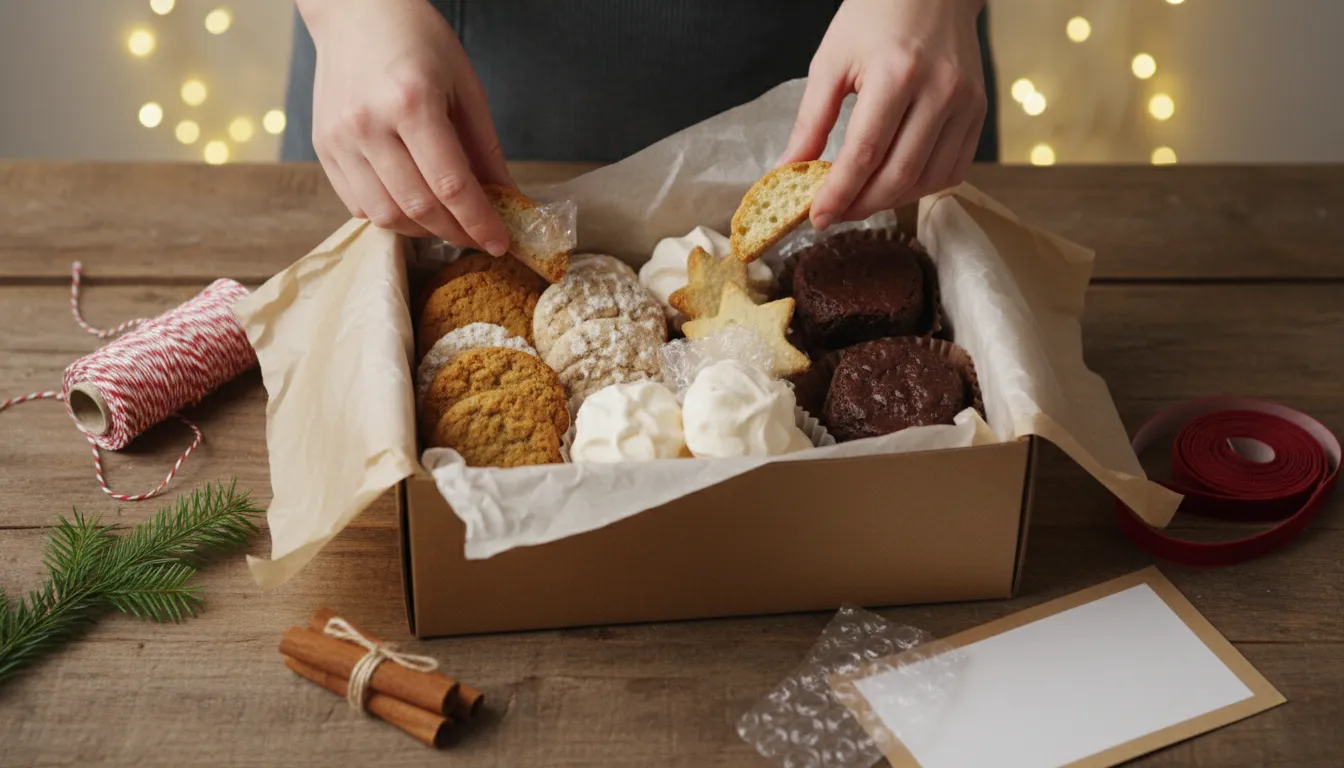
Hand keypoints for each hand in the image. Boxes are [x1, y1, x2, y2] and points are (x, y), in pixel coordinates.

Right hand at [299, 0, 511, 252]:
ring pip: (385, 215)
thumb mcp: (465, 86)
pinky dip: (391, 216)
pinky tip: (413, 205)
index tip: (501, 243)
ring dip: (423, 230)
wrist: (356, 11)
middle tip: (479, 238)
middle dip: (456, 233)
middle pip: (418, 208)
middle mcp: (368, 125)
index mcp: (411, 102)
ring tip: (448, 223)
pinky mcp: (324, 149)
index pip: (451, 186)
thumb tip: (508, 198)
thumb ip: (485, 148)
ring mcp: (340, 140)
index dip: (479, 222)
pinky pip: (358, 205)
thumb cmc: (418, 41)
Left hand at [779, 0, 986, 227]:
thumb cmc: (875, 16)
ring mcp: (966, 104)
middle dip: (861, 205)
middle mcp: (940, 91)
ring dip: (889, 201)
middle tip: (833, 215)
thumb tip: (787, 170)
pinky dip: (921, 187)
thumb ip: (811, 121)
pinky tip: (894, 184)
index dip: (839, 193)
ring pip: (927, 179)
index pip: (865, 153)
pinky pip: (953, 169)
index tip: (817, 218)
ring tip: (859, 202)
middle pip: (899, 174)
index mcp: (897, 73)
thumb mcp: (831, 60)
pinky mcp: (979, 112)